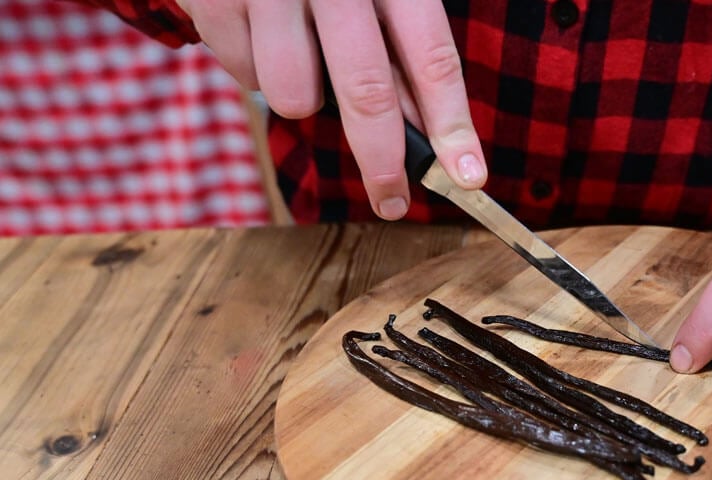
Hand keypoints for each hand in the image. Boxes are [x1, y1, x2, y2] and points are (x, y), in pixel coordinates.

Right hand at [176, 0, 485, 218]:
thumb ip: (400, 48)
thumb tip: (425, 132)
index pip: (432, 57)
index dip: (452, 124)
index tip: (469, 176)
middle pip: (367, 93)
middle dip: (384, 162)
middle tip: (393, 200)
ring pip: (295, 97)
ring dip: (304, 99)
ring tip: (300, 55)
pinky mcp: (214, 0)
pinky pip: (246, 77)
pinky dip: (256, 70)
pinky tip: (260, 31)